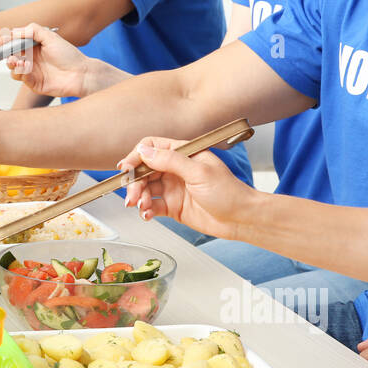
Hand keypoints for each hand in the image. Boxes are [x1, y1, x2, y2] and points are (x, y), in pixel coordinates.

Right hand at [5, 23, 90, 98]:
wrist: (80, 74)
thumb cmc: (70, 56)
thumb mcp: (51, 37)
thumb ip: (32, 30)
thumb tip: (15, 31)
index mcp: (35, 46)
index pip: (16, 42)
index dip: (7, 41)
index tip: (1, 40)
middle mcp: (32, 59)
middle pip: (11, 55)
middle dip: (5, 53)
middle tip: (6, 52)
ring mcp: (32, 71)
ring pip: (13, 68)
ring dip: (12, 63)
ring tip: (18, 60)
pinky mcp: (34, 83)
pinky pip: (21, 78)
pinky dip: (21, 72)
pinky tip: (27, 67)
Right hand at [119, 137, 257, 237]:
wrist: (241, 219)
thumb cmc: (229, 192)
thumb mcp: (198, 172)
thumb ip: (170, 160)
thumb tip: (144, 151)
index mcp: (183, 154)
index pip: (151, 148)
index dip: (136, 157)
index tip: (126, 169)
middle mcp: (176, 169)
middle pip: (144, 170)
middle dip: (135, 183)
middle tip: (133, 196)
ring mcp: (173, 188)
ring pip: (146, 189)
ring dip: (139, 197)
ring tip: (142, 206)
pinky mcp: (173, 206)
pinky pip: (152, 206)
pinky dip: (146, 210)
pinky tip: (148, 214)